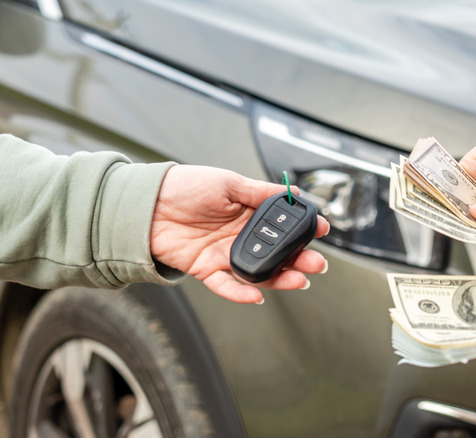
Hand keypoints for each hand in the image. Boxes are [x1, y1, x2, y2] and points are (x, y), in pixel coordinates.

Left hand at [149, 165, 329, 303]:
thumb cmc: (184, 186)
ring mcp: (224, 253)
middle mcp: (239, 235)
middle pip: (276, 252)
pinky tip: (258, 296)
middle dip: (300, 259)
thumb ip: (259, 192)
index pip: (282, 224)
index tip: (321, 230)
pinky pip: (227, 285)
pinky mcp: (205, 269)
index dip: (302, 228)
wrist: (145, 204)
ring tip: (299, 280)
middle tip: (317, 263)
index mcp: (247, 212)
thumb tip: (292, 194)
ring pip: (259, 271)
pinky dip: (241, 293)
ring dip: (280, 278)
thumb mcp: (228, 182)